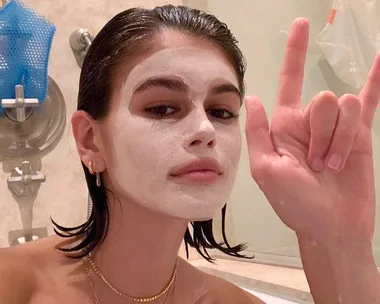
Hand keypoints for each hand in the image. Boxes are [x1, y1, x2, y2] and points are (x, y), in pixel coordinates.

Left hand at [245, 18, 379, 244]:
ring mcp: (336, 126)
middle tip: (318, 164)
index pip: (290, 81)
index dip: (294, 53)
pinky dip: (376, 80)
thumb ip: (259, 132)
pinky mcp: (359, 134)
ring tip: (333, 166)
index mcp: (284, 126)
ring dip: (339, 140)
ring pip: (345, 107)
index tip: (300, 25)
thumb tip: (253, 97)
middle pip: (322, 100)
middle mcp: (310, 122)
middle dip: (322, 133)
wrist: (331, 224)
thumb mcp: (266, 170)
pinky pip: (369, 101)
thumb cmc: (294, 203)